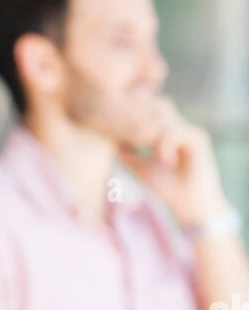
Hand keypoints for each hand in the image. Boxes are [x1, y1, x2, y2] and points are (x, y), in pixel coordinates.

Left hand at [117, 97, 228, 228]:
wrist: (190, 205)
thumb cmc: (168, 188)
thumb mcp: (142, 168)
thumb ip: (128, 153)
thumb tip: (110, 142)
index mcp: (167, 132)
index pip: (152, 109)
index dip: (136, 112)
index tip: (118, 125)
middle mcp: (180, 127)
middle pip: (159, 104)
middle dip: (142, 116)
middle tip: (129, 136)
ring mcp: (189, 131)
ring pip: (165, 117)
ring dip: (151, 133)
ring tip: (146, 151)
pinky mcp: (198, 139)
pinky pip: (176, 132)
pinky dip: (165, 143)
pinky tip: (163, 159)